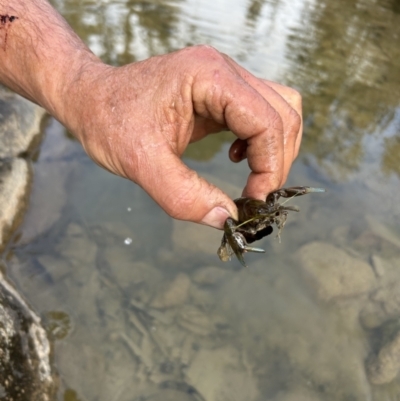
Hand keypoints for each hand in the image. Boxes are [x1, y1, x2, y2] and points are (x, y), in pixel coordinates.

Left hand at [62, 45, 301, 227]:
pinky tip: (234, 156)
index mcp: (209, 76)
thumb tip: (228, 220)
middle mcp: (224, 70)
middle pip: (284, 114)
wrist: (90, 99)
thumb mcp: (140, 164)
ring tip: (251, 178)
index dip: (270, 166)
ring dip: (273, 150)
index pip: (267, 121)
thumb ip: (184, 197)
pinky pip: (259, 114)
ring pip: (280, 111)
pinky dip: (259, 142)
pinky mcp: (220, 92)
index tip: (254, 200)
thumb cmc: (108, 122)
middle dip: (277, 161)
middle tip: (255, 195)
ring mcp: (224, 78)